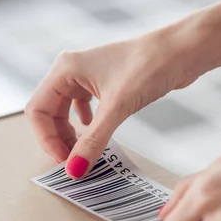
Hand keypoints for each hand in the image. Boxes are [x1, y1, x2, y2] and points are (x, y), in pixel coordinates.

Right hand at [26, 26, 197, 177]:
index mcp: (65, 69)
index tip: (64, 161)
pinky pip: (83, 107)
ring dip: (71, 134)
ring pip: (65, 111)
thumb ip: (93, 141)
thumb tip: (74, 170)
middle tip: (75, 162)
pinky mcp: (105, 83)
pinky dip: (85, 124)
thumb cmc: (150, 65)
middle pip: (49, 112)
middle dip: (58, 139)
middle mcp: (71, 71)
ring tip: (84, 152)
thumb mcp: (118, 108)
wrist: (183, 50)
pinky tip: (95, 132)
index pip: (37, 110)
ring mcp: (87, 76)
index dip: (46, 139)